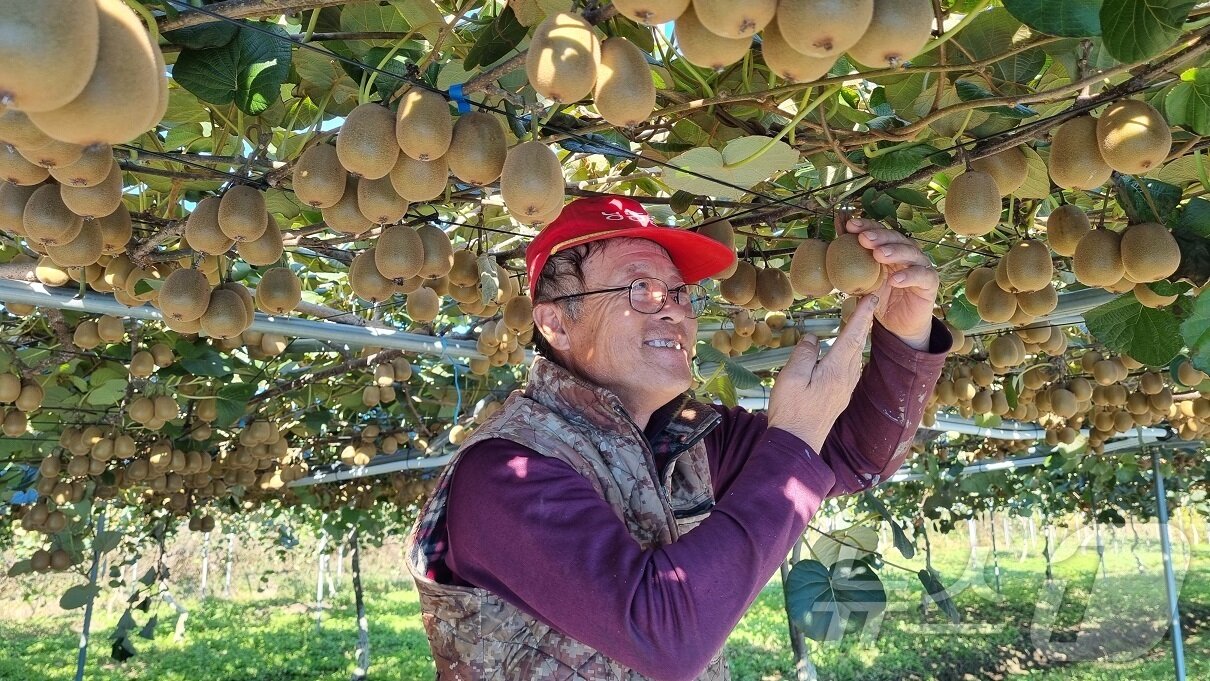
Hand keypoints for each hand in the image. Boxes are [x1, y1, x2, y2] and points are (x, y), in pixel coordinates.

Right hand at [766, 293, 878, 453]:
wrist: (797, 442)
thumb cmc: (791, 410)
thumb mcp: (792, 377)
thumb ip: (804, 354)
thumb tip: (813, 339)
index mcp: (836, 371)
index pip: (852, 336)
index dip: (862, 315)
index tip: (872, 298)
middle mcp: (846, 379)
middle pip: (858, 345)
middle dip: (863, 323)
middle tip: (867, 303)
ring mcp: (843, 390)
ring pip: (855, 357)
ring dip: (858, 338)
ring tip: (857, 322)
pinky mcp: (838, 397)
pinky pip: (849, 368)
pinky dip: (851, 353)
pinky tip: (846, 352)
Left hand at [845, 217, 939, 349]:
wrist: (897, 325)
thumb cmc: (880, 298)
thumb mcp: (861, 279)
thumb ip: (850, 258)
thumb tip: (836, 230)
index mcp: (890, 249)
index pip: (880, 232)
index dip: (867, 226)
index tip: (850, 225)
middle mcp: (907, 254)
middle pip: (896, 238)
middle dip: (880, 237)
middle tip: (865, 239)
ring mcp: (920, 266)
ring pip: (911, 253)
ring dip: (895, 252)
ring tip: (879, 255)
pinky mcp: (929, 283)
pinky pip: (922, 276)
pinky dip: (909, 276)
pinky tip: (895, 279)